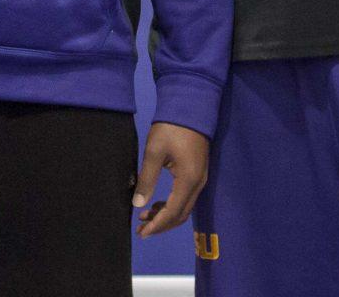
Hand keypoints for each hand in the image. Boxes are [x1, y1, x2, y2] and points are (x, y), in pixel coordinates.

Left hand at [132, 122, 208, 237]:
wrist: (191, 105)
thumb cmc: (171, 127)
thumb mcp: (155, 151)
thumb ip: (147, 179)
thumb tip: (137, 204)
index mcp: (188, 180)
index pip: (173, 213)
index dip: (157, 225)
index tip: (141, 233)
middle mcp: (198, 183)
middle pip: (181, 214)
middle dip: (161, 225)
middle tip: (141, 229)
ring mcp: (200, 177)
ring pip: (184, 207)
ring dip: (166, 215)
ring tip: (145, 216)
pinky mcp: (198, 171)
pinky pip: (186, 197)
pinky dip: (172, 204)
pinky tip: (158, 202)